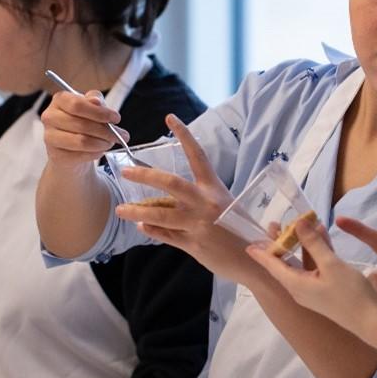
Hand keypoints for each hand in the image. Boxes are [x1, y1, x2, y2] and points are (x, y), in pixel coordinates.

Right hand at [40, 90, 124, 168]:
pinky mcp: (55, 155)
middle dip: (106, 131)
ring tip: (110, 143)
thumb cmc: (82, 121)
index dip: (100, 112)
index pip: (77, 104)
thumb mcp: (92, 106)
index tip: (116, 118)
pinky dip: (95, 153)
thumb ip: (96, 100)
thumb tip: (96, 101)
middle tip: (121, 135)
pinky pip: (80, 155)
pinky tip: (100, 150)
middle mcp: (50, 117)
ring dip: (102, 143)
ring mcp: (50, 137)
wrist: (71, 145)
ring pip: (82, 141)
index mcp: (59, 100)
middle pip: (82, 124)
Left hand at [114, 114, 259, 283]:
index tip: (169, 118)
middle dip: (145, 176)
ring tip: (120, 209)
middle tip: (125, 172)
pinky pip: (167, 235)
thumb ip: (199, 200)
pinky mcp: (194, 245)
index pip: (197, 155)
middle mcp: (206, 203)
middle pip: (171, 183)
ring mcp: (199, 224)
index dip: (184, 135)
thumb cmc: (241, 229)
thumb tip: (172, 198)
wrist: (256, 259)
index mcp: (215, 188)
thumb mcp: (225, 207)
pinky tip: (141, 225)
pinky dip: (152, 230)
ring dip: (138, 211)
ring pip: (162, 214)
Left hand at [247, 216, 376, 337]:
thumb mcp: (330, 264)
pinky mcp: (324, 292)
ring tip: (301, 224)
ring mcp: (312, 291)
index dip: (261, 252)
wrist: (371, 321)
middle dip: (281, 243)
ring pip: (301, 264)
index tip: (248, 243)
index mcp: (295, 284)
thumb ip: (313, 243)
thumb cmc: (348, 293)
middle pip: (285, 263)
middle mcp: (299, 289)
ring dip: (302, 245)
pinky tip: (323, 237)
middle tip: (275, 224)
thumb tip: (298, 223)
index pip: (272, 265)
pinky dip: (316, 253)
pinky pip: (314, 268)